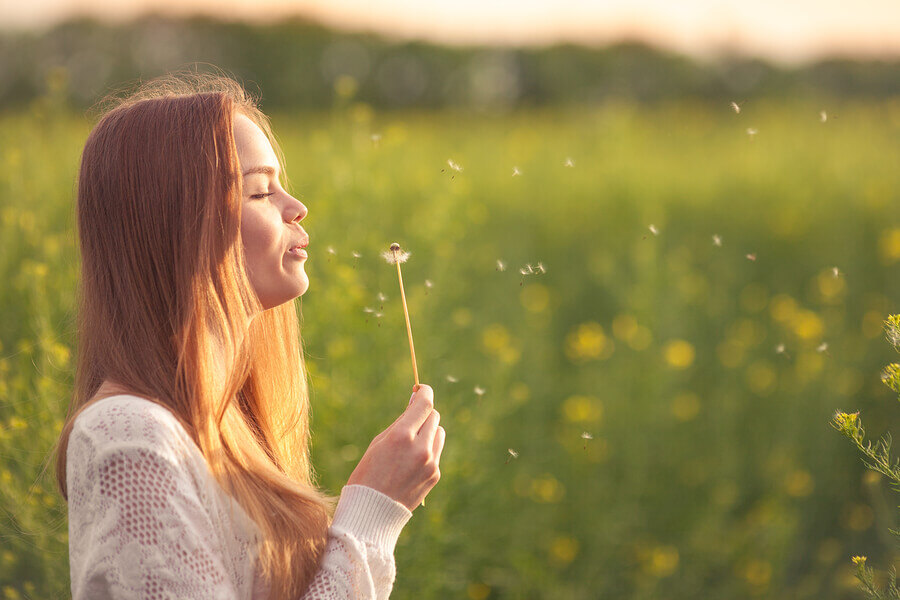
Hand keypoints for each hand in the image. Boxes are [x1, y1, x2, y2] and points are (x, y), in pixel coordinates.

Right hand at [347, 384, 444, 510]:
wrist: (372, 512)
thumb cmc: (368, 473)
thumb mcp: (379, 442)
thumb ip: (400, 422)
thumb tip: (415, 403)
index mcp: (402, 436)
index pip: (425, 404)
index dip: (425, 392)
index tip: (422, 389)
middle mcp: (420, 448)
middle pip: (434, 416)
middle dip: (423, 414)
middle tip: (411, 420)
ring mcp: (431, 462)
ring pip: (438, 432)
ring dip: (428, 431)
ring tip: (411, 443)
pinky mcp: (435, 474)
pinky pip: (436, 451)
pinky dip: (428, 449)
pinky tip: (411, 462)